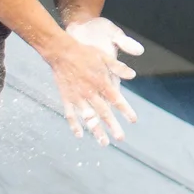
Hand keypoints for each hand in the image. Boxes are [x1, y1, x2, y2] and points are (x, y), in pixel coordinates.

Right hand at [42, 18, 142, 144]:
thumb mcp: (104, 56)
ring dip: (96, 130)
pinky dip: (74, 125)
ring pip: (88, 117)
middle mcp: (90, 92)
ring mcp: (77, 97)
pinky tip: (80, 135)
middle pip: (104, 112)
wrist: (60, 51)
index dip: (125, 110)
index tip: (133, 120)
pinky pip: (70, 114)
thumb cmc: (84, 52)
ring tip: (104, 142)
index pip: (116, 99)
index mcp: (101, 82)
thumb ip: (118, 67)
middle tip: (121, 138)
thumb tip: (133, 75)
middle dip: (113, 126)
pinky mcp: (66, 98)